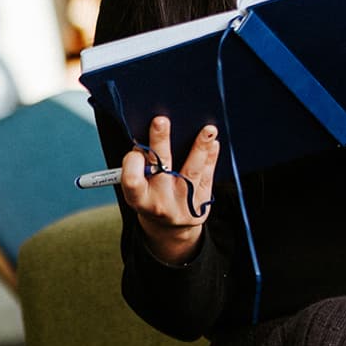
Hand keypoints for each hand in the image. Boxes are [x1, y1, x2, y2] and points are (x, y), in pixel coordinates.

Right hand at [120, 115, 219, 263]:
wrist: (169, 225)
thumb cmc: (149, 194)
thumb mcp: (138, 187)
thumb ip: (141, 165)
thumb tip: (153, 130)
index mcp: (138, 198)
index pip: (132, 180)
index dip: (132, 164)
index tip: (134, 150)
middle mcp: (160, 201)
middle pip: (160, 168)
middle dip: (160, 142)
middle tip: (160, 121)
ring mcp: (183, 203)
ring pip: (192, 171)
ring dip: (199, 148)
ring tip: (208, 130)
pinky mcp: (202, 202)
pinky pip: (207, 176)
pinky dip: (210, 158)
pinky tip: (213, 143)